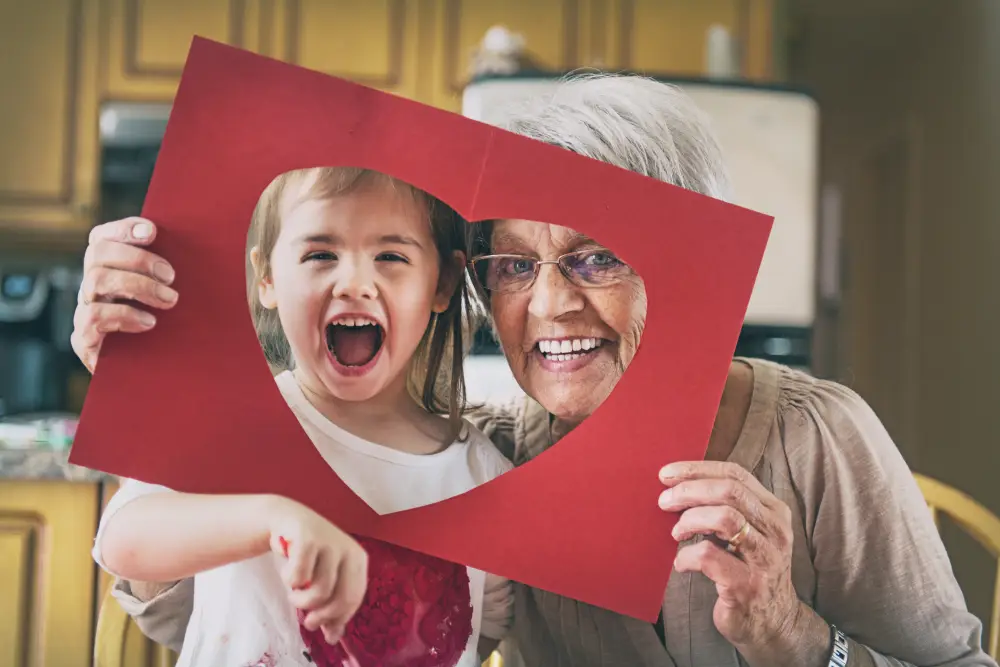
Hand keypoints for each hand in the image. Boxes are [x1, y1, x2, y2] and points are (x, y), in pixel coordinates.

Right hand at [71, 218, 177, 372]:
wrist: (156, 375)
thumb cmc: (171, 328)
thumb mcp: (172, 295)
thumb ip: (174, 271)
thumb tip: (211, 243)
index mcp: (110, 269)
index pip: (103, 236)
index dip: (124, 229)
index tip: (153, 232)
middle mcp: (92, 285)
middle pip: (98, 253)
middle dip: (138, 258)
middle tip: (171, 276)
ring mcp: (85, 310)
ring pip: (97, 280)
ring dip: (138, 285)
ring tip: (169, 300)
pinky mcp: (84, 338)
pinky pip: (94, 317)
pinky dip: (125, 315)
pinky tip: (149, 322)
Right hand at [266, 497, 368, 645]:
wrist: (287, 519)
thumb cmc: (309, 554)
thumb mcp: (324, 578)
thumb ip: (330, 605)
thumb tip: (333, 637)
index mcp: (358, 560)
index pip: (354, 599)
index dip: (339, 618)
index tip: (324, 630)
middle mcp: (348, 550)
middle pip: (342, 598)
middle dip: (322, 616)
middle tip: (308, 622)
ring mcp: (329, 542)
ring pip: (319, 591)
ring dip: (301, 600)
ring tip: (294, 594)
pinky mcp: (309, 538)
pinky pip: (298, 576)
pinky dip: (289, 580)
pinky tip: (288, 574)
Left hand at [658, 461, 829, 664]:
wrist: (772, 622)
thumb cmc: (748, 570)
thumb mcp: (747, 533)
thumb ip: (726, 508)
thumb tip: (678, 485)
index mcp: (773, 511)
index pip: (735, 474)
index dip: (697, 469)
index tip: (666, 474)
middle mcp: (775, 531)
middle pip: (729, 491)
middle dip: (689, 492)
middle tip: (664, 502)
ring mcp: (765, 559)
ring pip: (724, 518)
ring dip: (690, 521)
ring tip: (676, 533)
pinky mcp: (747, 585)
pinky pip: (709, 557)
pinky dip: (687, 556)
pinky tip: (681, 563)